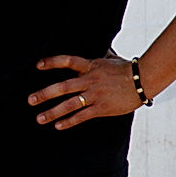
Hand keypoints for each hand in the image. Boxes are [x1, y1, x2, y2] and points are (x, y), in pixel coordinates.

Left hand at [27, 54, 143, 129]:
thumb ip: (102, 56)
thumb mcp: (111, 59)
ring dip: (53, 112)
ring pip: (70, 104)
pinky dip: (69, 121)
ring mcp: (95, 94)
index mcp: (91, 66)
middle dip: (45, 94)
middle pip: (63, 87)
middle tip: (30, 100)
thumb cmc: (128, 69)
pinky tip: (58, 126)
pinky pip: (82, 115)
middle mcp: (90, 80)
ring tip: (39, 118)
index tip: (38, 65)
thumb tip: (104, 50)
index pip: (68, 61)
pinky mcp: (102, 107)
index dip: (52, 62)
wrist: (145, 79)